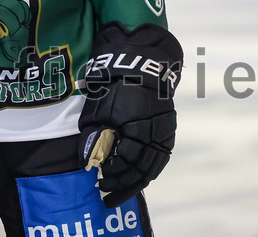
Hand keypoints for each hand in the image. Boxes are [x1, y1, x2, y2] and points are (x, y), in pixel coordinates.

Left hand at [78, 23, 181, 206]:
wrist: (140, 62)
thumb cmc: (114, 85)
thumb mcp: (98, 111)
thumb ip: (95, 138)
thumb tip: (90, 162)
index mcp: (138, 130)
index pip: (127, 164)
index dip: (113, 177)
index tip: (99, 182)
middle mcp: (156, 134)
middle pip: (143, 171)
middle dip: (124, 185)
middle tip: (107, 195)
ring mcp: (165, 131)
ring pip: (154, 166)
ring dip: (137, 180)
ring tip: (122, 190)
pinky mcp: (168, 127)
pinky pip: (161, 156)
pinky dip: (149, 169)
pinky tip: (138, 175)